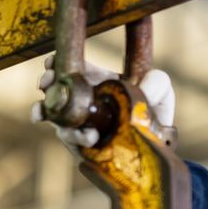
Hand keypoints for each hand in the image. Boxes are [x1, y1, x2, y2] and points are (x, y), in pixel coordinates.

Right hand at [30, 55, 175, 148]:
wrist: (158, 143)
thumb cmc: (155, 110)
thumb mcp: (160, 88)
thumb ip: (156, 81)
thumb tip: (143, 89)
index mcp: (97, 82)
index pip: (72, 69)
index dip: (57, 64)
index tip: (51, 63)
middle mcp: (84, 101)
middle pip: (56, 89)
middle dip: (47, 84)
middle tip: (46, 82)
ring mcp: (81, 124)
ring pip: (56, 116)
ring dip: (52, 112)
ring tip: (55, 111)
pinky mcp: (83, 146)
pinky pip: (72, 141)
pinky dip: (74, 137)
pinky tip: (87, 136)